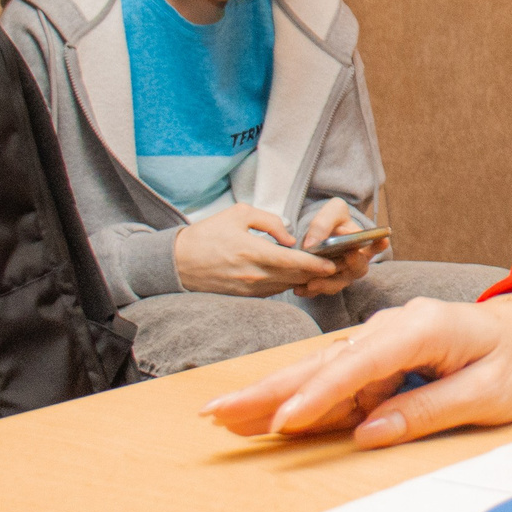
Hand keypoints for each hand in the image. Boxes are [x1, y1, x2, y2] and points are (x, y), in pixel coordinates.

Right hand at [173, 204, 339, 297]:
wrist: (177, 262)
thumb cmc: (207, 234)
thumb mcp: (238, 214)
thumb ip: (270, 222)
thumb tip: (290, 238)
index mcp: (252, 252)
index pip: (293, 263)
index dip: (315, 265)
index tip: (331, 263)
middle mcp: (253, 275)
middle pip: (294, 278)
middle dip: (316, 273)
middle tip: (334, 265)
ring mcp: (248, 289)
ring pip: (286, 286)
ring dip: (302, 279)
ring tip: (317, 269)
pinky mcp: (244, 296)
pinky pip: (272, 292)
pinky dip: (286, 284)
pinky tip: (292, 275)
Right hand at [201, 286, 511, 447]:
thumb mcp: (490, 394)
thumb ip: (430, 410)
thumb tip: (370, 434)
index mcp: (422, 329)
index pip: (359, 365)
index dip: (318, 396)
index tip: (283, 423)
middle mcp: (394, 328)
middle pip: (323, 364)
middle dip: (268, 391)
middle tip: (216, 413)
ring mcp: (384, 340)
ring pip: (320, 373)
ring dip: (272, 396)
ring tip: (222, 417)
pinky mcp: (381, 357)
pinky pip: (337, 382)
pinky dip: (301, 399)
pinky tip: (266, 416)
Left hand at [294, 198, 381, 297]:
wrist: (315, 235)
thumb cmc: (330, 221)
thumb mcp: (331, 212)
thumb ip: (324, 223)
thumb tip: (313, 244)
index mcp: (362, 244)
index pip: (376, 245)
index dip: (380, 244)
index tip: (383, 239)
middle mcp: (355, 263)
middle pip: (359, 269)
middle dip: (355, 264)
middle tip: (349, 256)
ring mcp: (340, 276)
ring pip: (338, 284)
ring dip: (327, 284)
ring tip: (312, 283)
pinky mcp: (324, 283)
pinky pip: (318, 291)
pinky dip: (308, 291)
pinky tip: (298, 289)